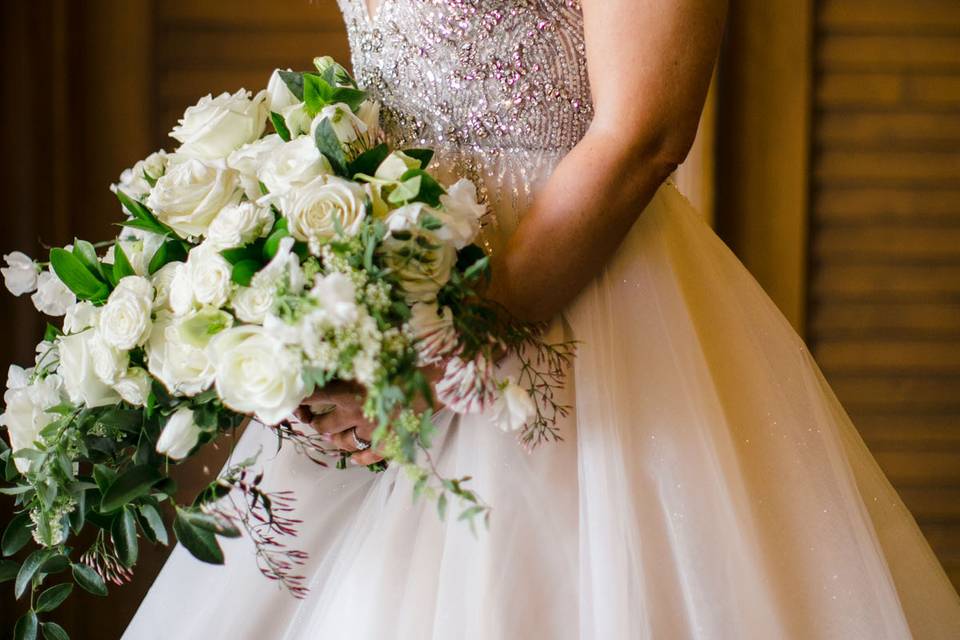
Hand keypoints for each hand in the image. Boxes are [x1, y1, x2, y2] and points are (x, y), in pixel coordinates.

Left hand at [289, 363, 447, 467]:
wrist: (439, 380)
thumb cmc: (406, 362)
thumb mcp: (374, 357)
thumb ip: (351, 362)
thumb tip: (326, 357)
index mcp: (348, 389)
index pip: (311, 397)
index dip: (298, 400)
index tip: (293, 399)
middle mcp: (355, 413)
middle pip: (323, 425)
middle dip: (316, 423)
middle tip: (315, 419)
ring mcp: (371, 431)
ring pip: (342, 442)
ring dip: (335, 440)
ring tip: (333, 436)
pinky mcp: (388, 443)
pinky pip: (369, 456)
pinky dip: (360, 457)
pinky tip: (356, 457)